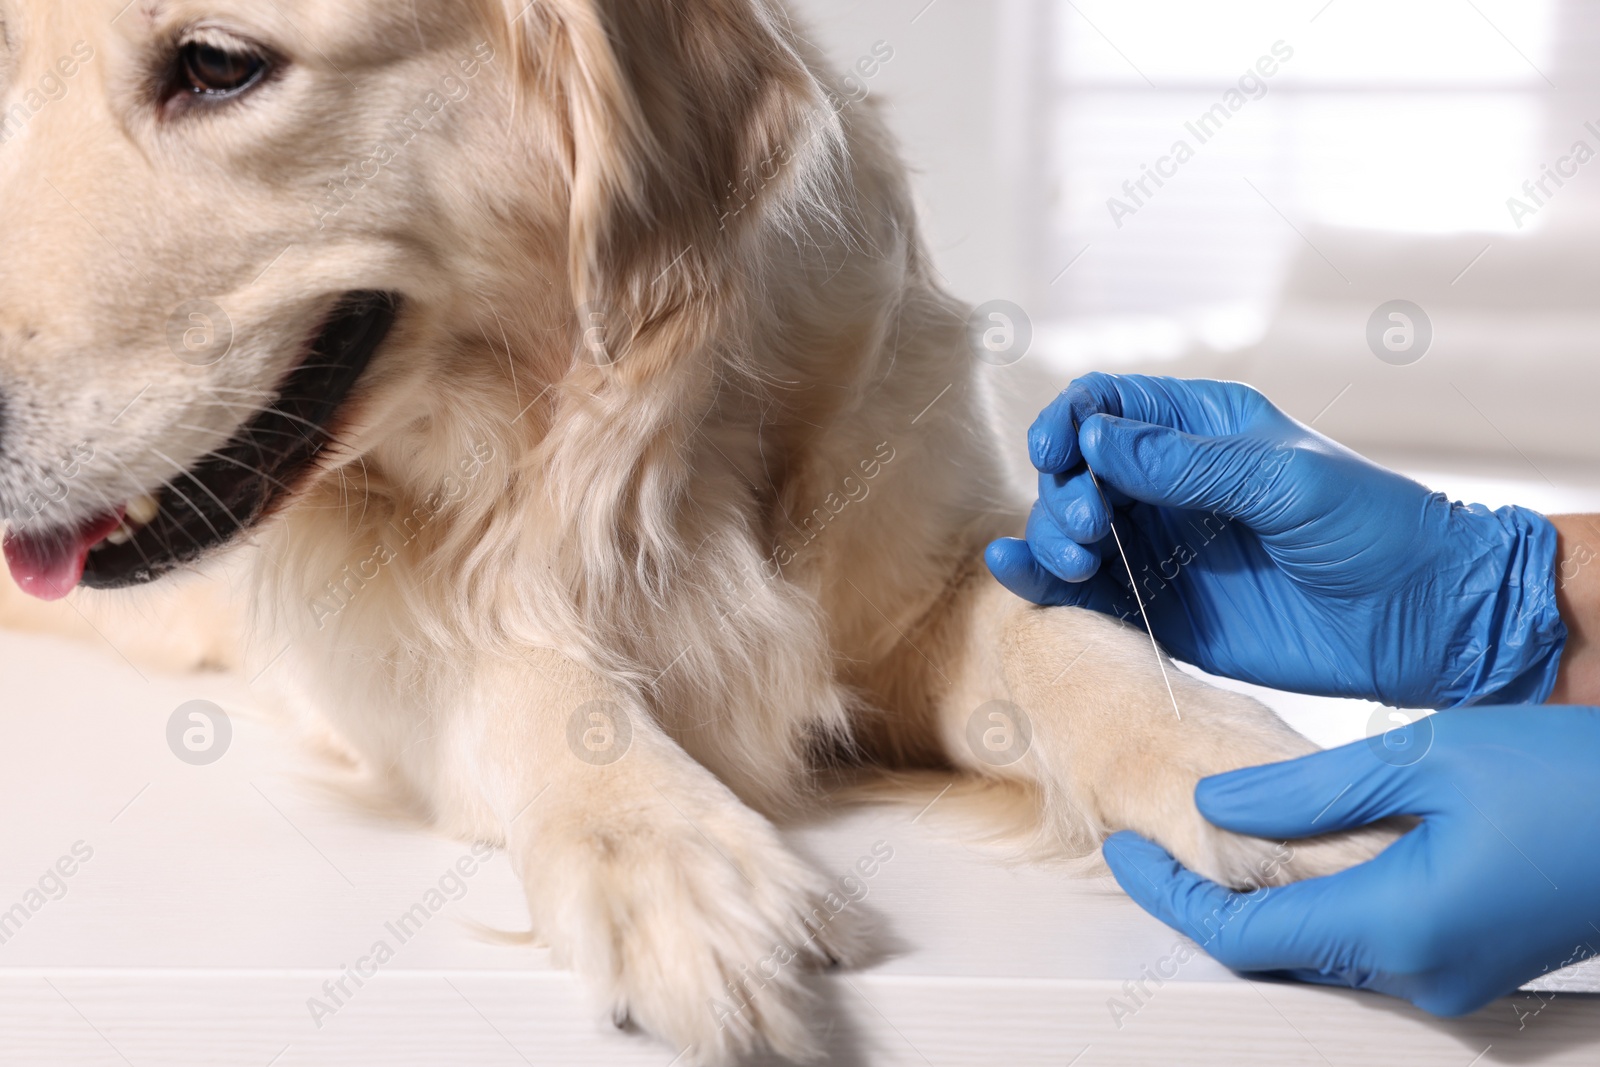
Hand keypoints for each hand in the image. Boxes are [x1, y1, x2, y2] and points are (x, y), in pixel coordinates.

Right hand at [985, 374, 1565, 707]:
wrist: (1425, 620)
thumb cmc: (1373, 528)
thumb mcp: (1285, 481)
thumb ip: (1187, 464)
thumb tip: (1094, 440)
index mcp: (1201, 431)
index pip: (1106, 407)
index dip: (1069, 423)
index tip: (1060, 455)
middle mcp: (1170, 486)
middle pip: (1075, 471)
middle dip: (1064, 492)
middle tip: (1094, 530)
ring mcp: (1162, 549)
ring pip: (1071, 530)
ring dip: (1052, 537)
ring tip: (1078, 561)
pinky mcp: (1162, 611)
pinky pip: (1087, 594)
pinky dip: (1044, 584)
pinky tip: (1018, 573)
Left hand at [1101, 706, 1599, 1015]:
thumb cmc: (1573, 778)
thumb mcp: (1430, 757)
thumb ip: (1309, 790)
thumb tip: (1217, 802)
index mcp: (1399, 925)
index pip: (1243, 936)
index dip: (1168, 895)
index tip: (1121, 850)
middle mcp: (1419, 974)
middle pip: (1273, 952)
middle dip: (1202, 901)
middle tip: (1152, 839)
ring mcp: (1448, 980)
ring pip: (1318, 952)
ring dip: (1258, 904)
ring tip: (1210, 837)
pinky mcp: (1469, 966)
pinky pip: (1365, 946)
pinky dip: (1314, 906)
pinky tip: (1294, 853)